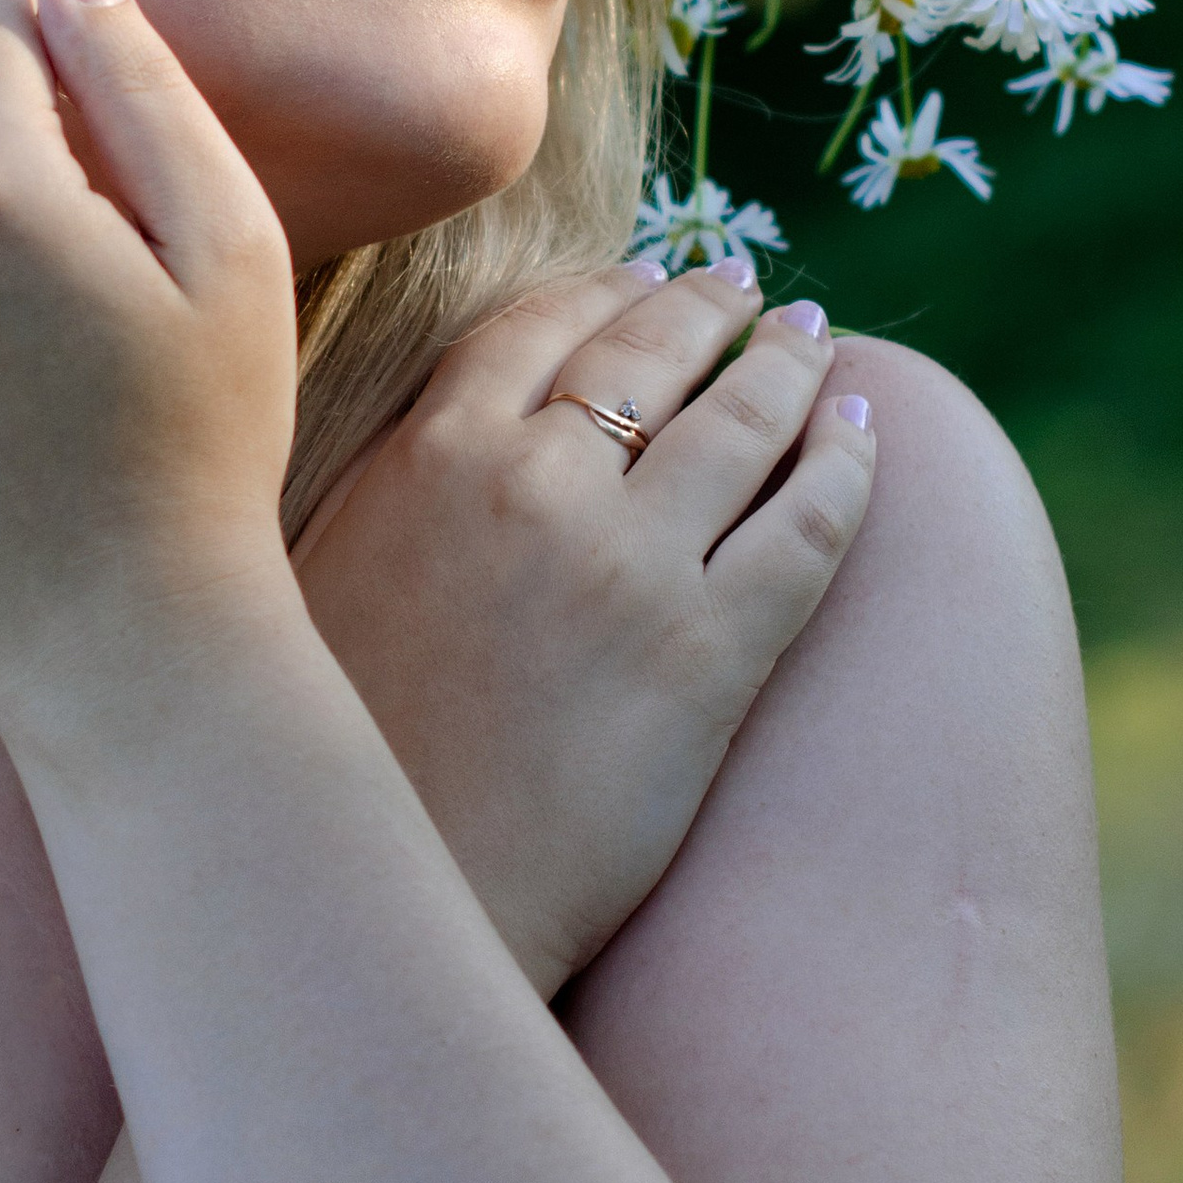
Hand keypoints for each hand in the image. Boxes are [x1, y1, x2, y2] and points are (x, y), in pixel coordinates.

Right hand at [294, 265, 876, 993]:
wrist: (400, 904)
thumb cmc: (343, 761)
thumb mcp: (316, 579)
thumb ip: (388, 488)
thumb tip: (443, 433)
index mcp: (428, 456)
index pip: (538, 326)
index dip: (606, 291)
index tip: (645, 277)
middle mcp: (535, 484)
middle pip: (651, 349)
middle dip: (713, 307)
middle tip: (752, 292)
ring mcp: (631, 565)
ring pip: (745, 421)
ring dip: (793, 366)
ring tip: (818, 346)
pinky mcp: (709, 654)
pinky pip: (809, 525)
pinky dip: (849, 463)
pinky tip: (865, 435)